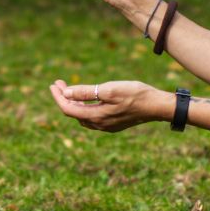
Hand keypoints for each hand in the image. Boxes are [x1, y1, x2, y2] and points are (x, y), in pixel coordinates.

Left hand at [49, 79, 163, 131]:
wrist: (156, 106)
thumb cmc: (135, 94)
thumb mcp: (109, 90)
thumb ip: (86, 93)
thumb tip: (66, 94)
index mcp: (96, 117)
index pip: (68, 109)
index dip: (58, 97)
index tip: (53, 84)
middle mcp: (99, 125)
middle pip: (74, 113)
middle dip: (64, 98)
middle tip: (59, 83)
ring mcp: (107, 126)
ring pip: (82, 116)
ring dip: (73, 103)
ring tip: (69, 89)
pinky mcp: (113, 124)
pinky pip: (92, 117)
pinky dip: (84, 107)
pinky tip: (86, 99)